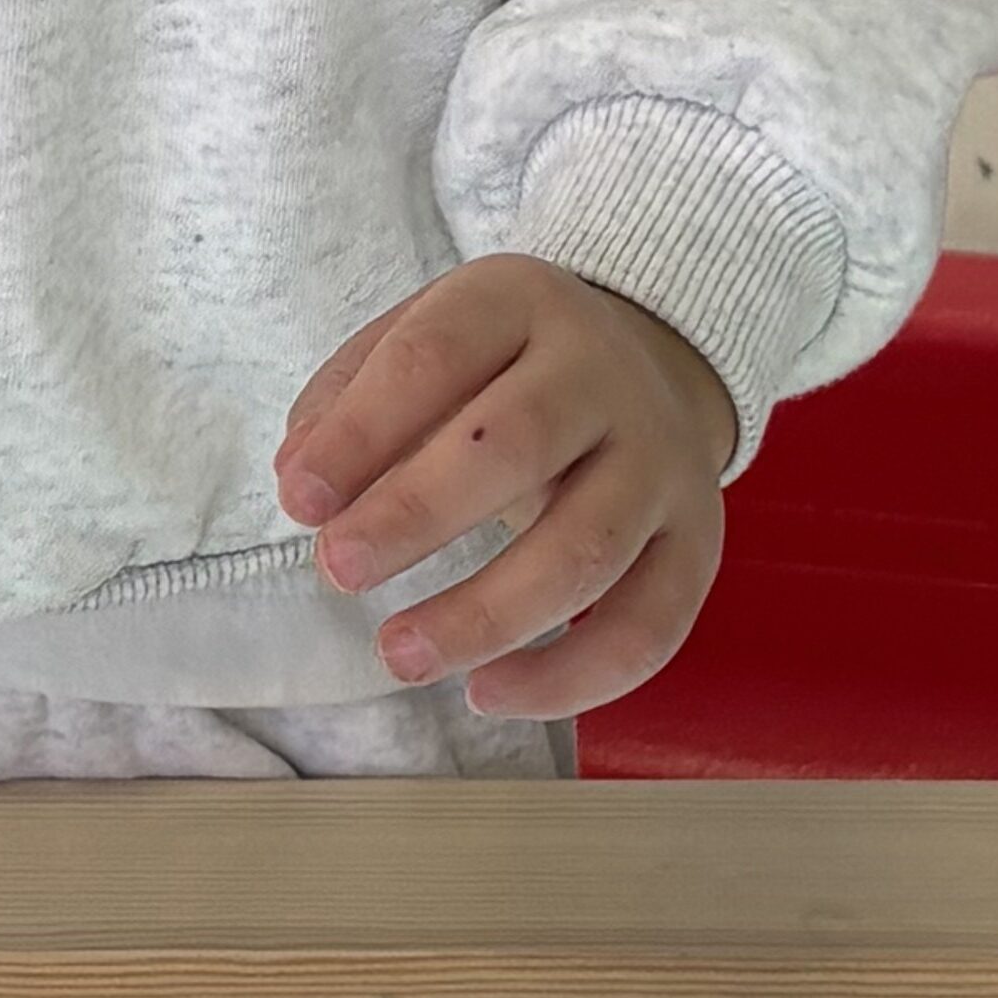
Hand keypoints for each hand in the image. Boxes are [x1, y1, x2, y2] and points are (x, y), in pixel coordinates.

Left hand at [275, 259, 731, 720]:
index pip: (436, 356)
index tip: (299, 501)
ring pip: (587, 548)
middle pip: (518, 443)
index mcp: (521, 304)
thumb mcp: (426, 341)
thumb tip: (301, 481)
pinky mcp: (697, 544)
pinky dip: (570, 678)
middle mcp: (605, 376)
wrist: (653, 367)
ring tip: (400, 655)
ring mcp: (662, 462)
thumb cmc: (503, 369)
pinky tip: (489, 692)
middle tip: (338, 570)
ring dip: (485, 616)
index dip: (361, 431)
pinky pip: (648, 627)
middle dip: (416, 514)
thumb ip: (349, 400)